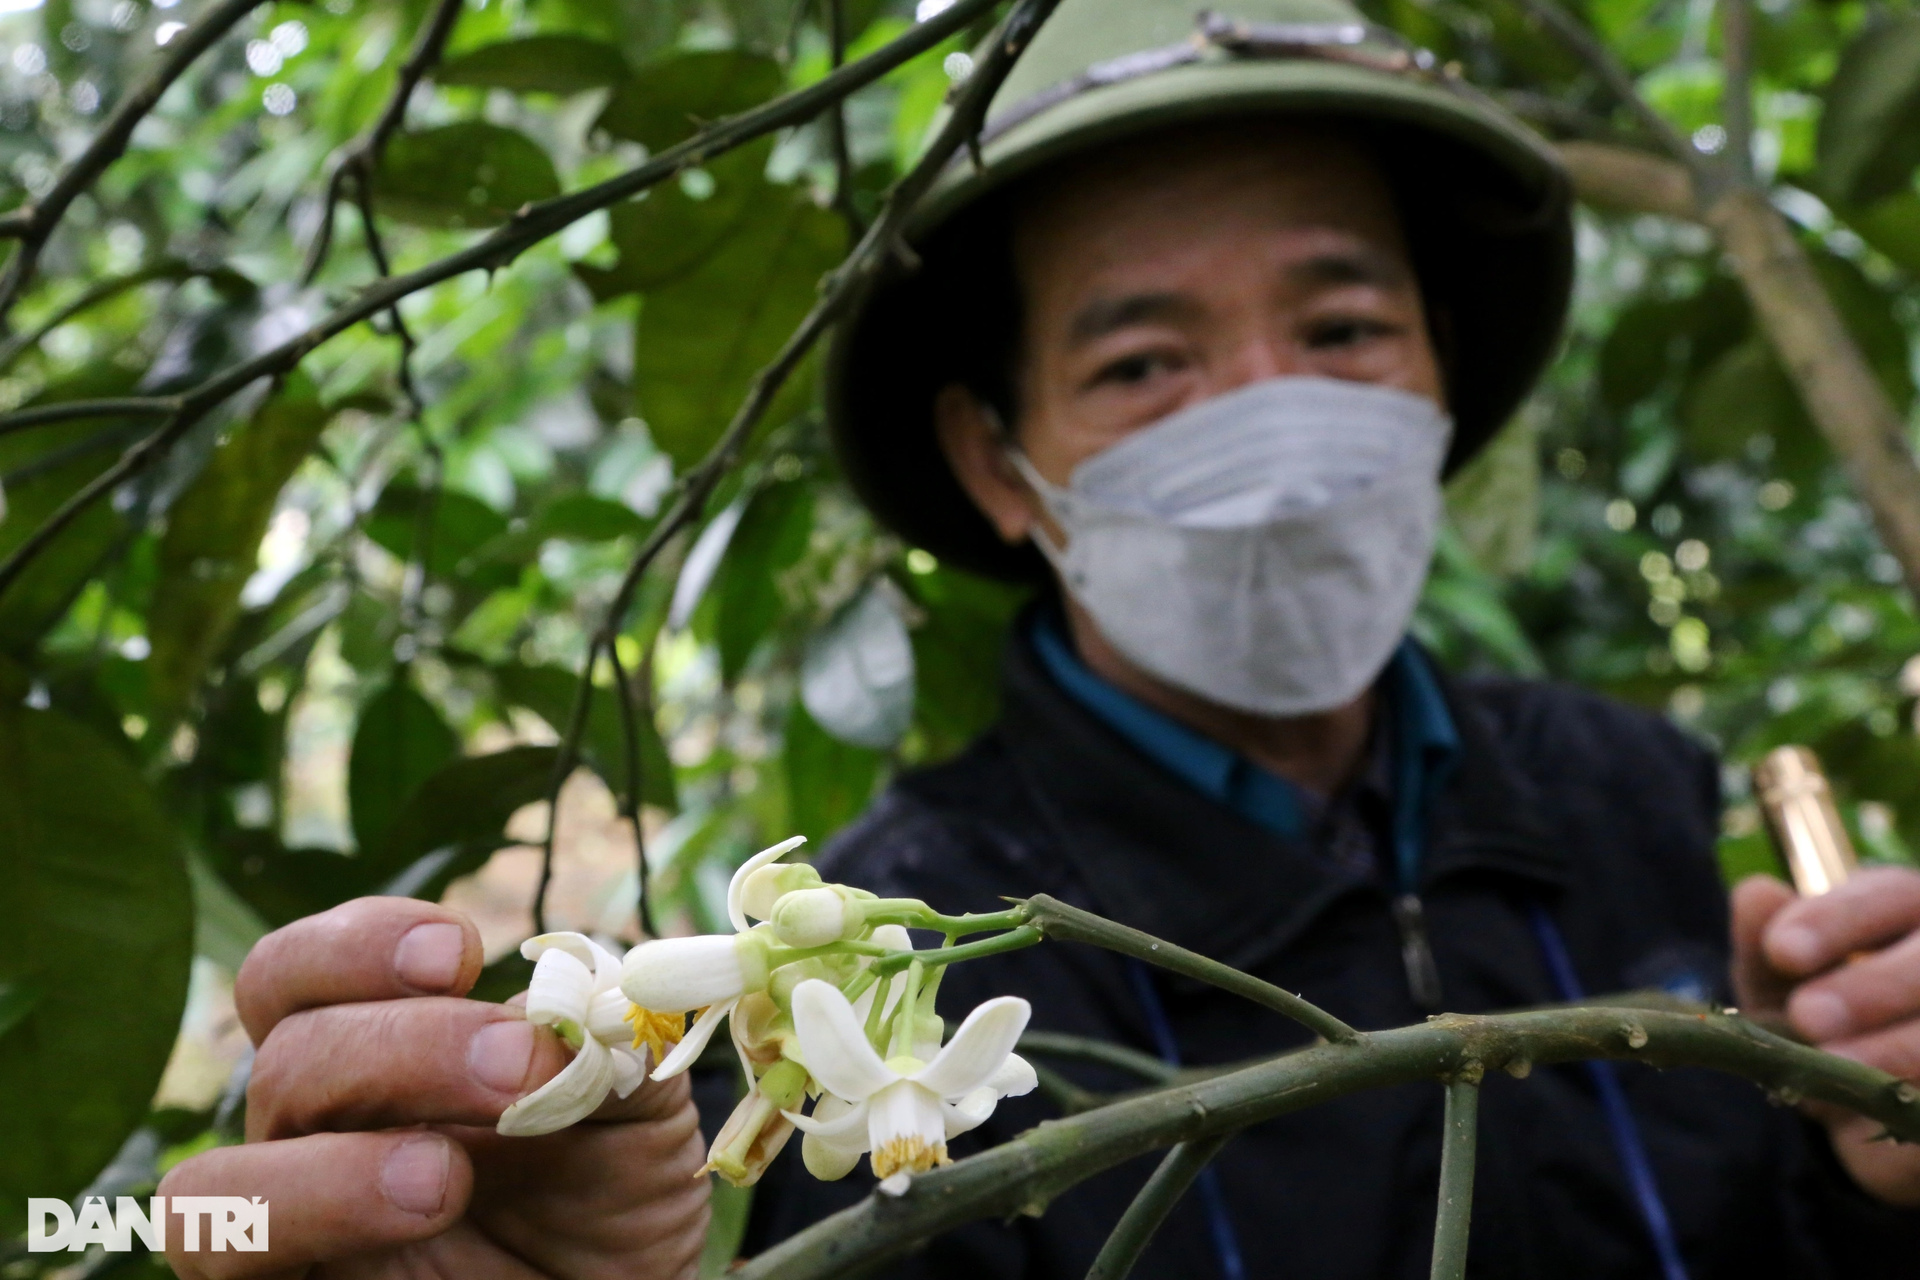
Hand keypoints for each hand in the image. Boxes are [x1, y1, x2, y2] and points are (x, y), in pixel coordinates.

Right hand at [158, 897, 710, 1277]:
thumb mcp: (633, 1117)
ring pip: (209, 1185)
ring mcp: (294, 1232)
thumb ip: (604, 1048)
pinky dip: (309, 1224)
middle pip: (282, 1056)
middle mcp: (313, 1138)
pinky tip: (422, 1212)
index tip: (461, 951)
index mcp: (376, 1060)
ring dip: (328, 1170)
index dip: (360, 944)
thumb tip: (580, 992)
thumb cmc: (614, 1208)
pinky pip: (224, 1268)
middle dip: (402, 1046)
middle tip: (516, 1067)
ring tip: (445, 1179)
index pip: (300, 976)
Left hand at [1732, 868, 1919, 1206]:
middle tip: (1807, 1017)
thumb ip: (1765, 940)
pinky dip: (1905, 1106)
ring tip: (1831, 1067)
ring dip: (1893, 1050)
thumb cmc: (1818, 1014)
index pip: (1886, 896)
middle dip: (1871, 988)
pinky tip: (1864, 1119)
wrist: (1856, 1098)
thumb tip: (1756, 894)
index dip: (1834, 921)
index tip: (1781, 950)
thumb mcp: (1779, 979)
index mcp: (1907, 910)